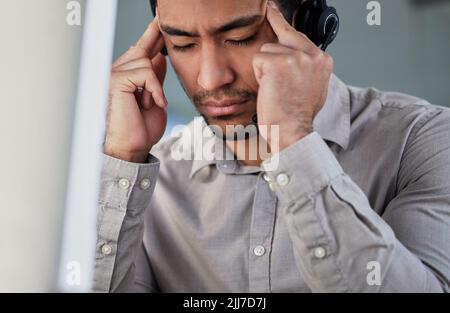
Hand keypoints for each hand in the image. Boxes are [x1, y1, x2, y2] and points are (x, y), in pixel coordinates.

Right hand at [104, 17, 167, 162]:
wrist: (133, 147)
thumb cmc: (142, 128)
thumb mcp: (156, 99)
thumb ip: (156, 78)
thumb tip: (159, 56)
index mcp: (128, 75)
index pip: (142, 50)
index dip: (152, 34)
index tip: (160, 19)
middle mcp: (118, 71)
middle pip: (142, 46)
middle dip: (155, 35)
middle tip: (161, 23)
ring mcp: (115, 74)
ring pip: (146, 59)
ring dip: (156, 84)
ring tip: (152, 103)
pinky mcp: (116, 80)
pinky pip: (145, 72)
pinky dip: (154, 89)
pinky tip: (152, 103)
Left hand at [253, 1, 333, 152]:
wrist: (292, 131)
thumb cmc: (297, 115)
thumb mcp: (311, 87)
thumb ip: (306, 68)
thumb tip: (296, 57)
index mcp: (323, 60)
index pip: (300, 36)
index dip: (284, 28)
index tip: (273, 9)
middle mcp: (313, 55)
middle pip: (283, 37)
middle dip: (273, 40)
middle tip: (267, 15)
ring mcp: (296, 57)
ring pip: (267, 50)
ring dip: (265, 70)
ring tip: (275, 89)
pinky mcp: (278, 62)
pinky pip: (258, 60)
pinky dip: (259, 75)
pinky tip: (269, 88)